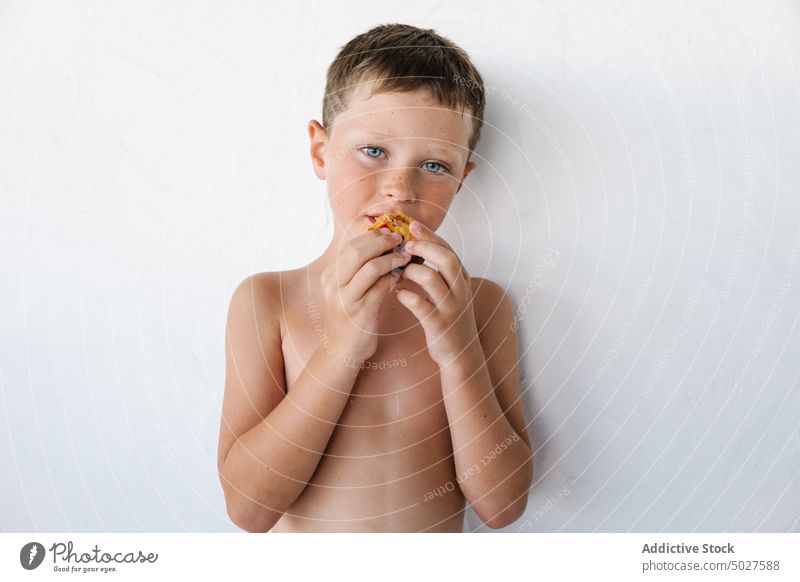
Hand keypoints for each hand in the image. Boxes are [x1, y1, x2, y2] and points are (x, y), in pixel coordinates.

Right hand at [320, 228, 411, 364]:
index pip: (350, 244)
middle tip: (400, 240)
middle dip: (382, 242)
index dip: (372, 235)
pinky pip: (380, 288)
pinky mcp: (359, 312)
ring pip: (370, 267)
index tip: (391, 231)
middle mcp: (333, 284)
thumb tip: (384, 244)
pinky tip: (402, 276)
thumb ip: (360, 269)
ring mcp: (345, 298)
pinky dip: (394, 278)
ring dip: (391, 258)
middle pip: (357, 251)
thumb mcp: (348, 290)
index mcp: (330, 274)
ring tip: (406, 256)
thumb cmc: (350, 317)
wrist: (341, 351)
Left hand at [393, 220, 478, 366]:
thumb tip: (415, 246)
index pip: (448, 249)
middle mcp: (460, 291)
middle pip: (446, 259)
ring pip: (433, 280)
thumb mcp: (450, 292)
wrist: (461, 355)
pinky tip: (398, 294)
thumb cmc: (449, 318)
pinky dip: (407, 297)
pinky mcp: (439, 325)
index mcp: (462, 279)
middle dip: (425, 247)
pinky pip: (421, 306)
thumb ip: (438, 271)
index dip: (430, 235)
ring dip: (412, 271)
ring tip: (399, 272)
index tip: (412, 225)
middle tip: (405, 245)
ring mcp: (451, 308)